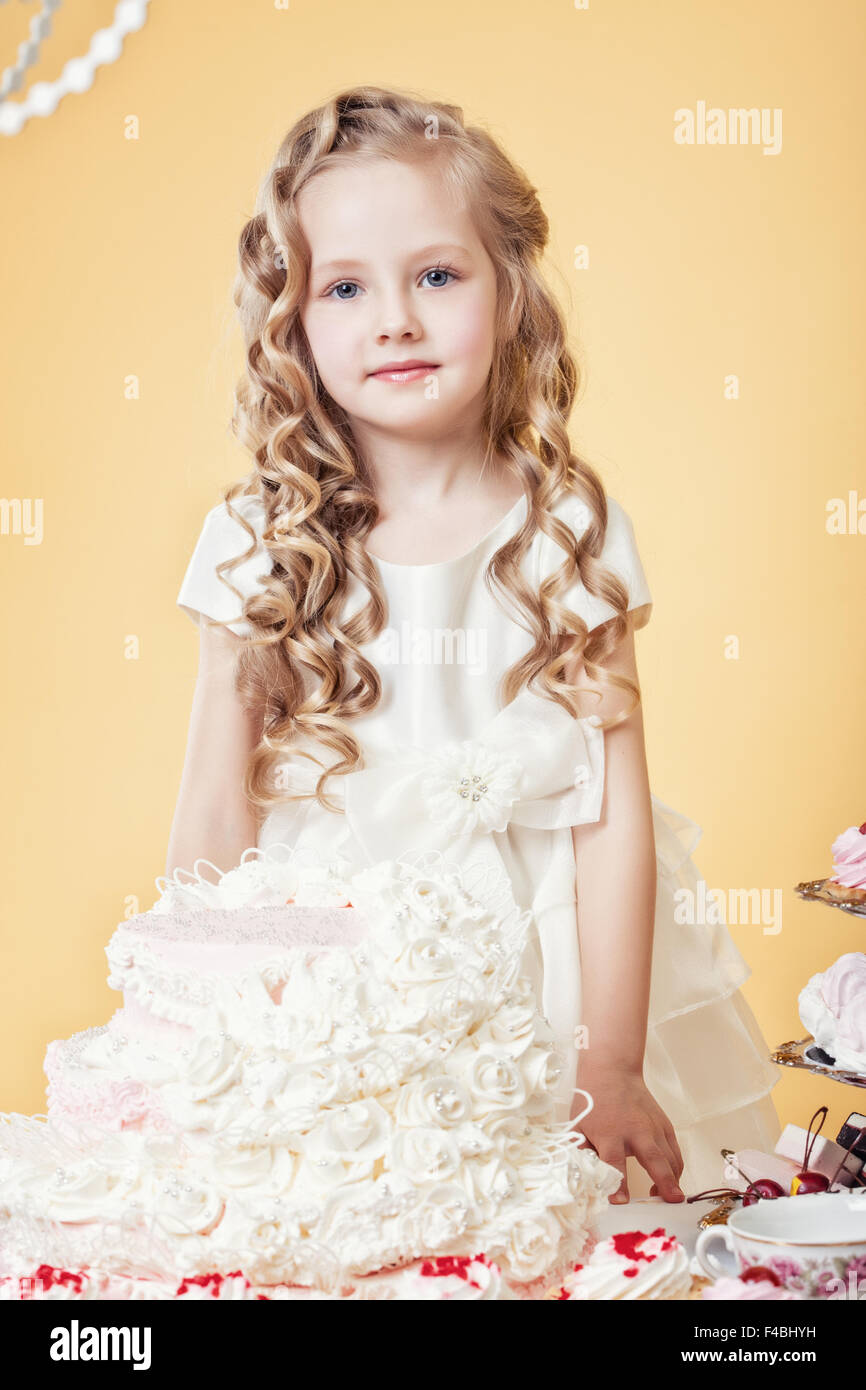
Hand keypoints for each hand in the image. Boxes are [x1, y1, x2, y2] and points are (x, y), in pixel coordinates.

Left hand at [570, 1064, 684, 1203]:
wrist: (612, 1071)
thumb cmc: (592, 1101)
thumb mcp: (578, 1126)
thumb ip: (582, 1153)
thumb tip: (583, 1178)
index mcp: (610, 1133)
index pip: (615, 1163)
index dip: (618, 1184)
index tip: (621, 1201)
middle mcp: (636, 1131)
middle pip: (654, 1160)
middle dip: (663, 1182)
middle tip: (671, 1201)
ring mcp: (654, 1128)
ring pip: (670, 1158)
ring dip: (673, 1179)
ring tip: (669, 1197)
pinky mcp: (665, 1125)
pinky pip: (675, 1151)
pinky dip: (676, 1167)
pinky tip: (671, 1180)